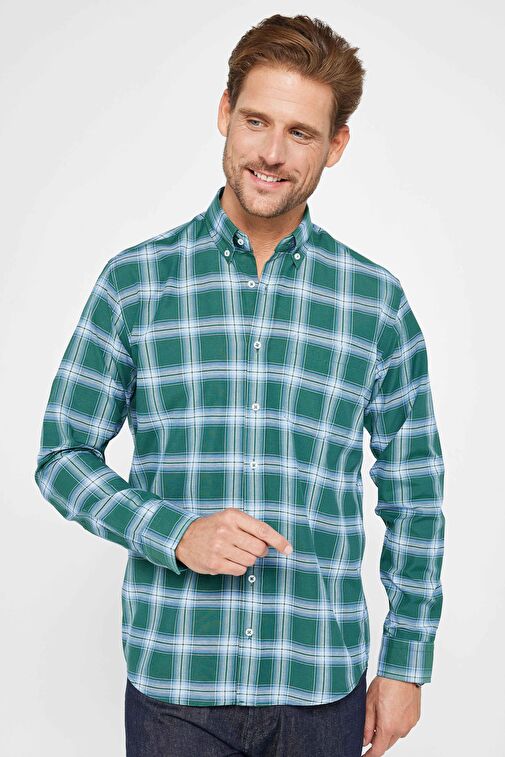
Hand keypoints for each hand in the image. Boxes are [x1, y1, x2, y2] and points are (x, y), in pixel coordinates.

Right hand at [175, 507, 292, 574]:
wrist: (183, 537)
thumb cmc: (213, 527)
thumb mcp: (230, 518)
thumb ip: (251, 527)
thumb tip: (273, 542)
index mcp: (233, 516)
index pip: (262, 529)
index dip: (278, 541)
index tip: (289, 549)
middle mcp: (226, 531)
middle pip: (259, 548)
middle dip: (260, 551)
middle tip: (250, 548)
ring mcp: (219, 548)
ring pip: (250, 561)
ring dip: (247, 559)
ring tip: (234, 552)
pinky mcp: (215, 564)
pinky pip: (240, 570)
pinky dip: (238, 567)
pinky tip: (228, 560)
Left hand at [362, 675, 420, 754]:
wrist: (403, 672)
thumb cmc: (386, 684)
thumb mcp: (369, 703)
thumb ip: (367, 725)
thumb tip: (364, 740)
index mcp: (388, 727)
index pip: (378, 750)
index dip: (370, 755)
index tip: (363, 756)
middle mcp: (401, 728)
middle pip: (387, 743)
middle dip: (378, 740)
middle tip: (370, 730)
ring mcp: (410, 724)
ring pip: (396, 735)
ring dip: (388, 731)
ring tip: (382, 714)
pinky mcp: (415, 718)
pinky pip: (404, 727)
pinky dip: (397, 724)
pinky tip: (392, 710)